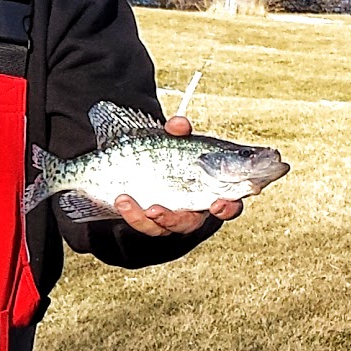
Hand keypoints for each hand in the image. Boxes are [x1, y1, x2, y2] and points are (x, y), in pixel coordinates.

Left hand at [114, 115, 244, 235]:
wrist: (142, 163)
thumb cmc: (172, 154)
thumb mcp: (176, 139)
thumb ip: (179, 132)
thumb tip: (178, 124)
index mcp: (212, 191)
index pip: (229, 205)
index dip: (228, 208)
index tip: (219, 204)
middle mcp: (194, 209)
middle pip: (191, 223)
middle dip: (175, 220)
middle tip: (156, 210)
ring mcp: (171, 217)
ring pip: (162, 227)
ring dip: (144, 218)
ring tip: (125, 200)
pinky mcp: (151, 221)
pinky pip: (144, 224)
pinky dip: (132, 214)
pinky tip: (121, 201)